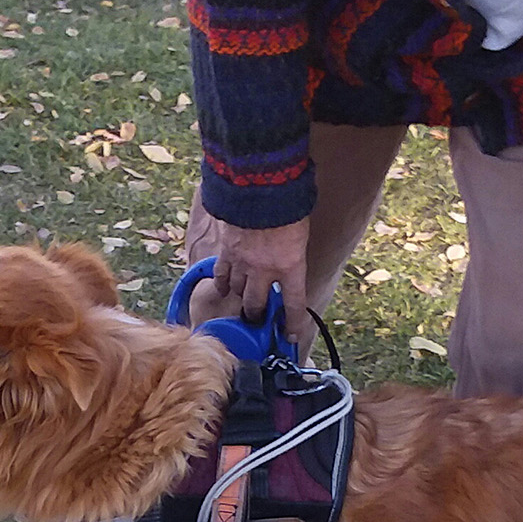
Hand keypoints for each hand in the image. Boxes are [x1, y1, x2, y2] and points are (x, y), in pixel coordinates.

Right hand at [190, 215, 309, 341]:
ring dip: (241, 297)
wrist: (260, 185)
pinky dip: (223, 283)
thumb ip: (294, 254)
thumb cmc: (287, 205)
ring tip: (244, 299)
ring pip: (238, 291)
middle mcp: (265, 270)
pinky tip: (224, 288)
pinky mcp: (226, 251)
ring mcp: (243, 262)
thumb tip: (289, 265)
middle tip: (258, 319)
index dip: (292, 324)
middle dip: (257, 316)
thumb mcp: (301, 233)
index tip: (291, 336)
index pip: (294, 305)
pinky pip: (222, 275)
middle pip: (256, 305)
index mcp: (290, 266)